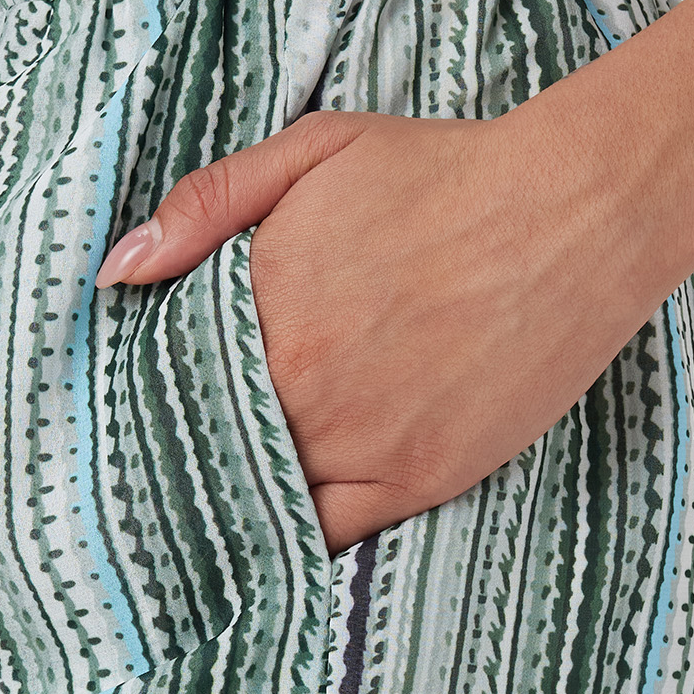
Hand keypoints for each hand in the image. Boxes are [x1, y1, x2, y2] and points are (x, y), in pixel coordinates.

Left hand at [98, 104, 662, 552]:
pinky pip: (327, 535)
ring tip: (200, 518)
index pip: (168, 378)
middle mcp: (299, 381)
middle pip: (206, 444)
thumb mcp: (315, 152)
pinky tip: (271, 540)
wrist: (574, 208)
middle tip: (143, 483)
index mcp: (260, 303)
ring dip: (232, 503)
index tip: (127, 417)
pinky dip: (293, 541)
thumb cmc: (446, 172)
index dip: (150, 398)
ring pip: (260, 497)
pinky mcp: (417, 477)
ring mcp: (358, 438)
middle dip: (180, 456)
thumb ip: (207, 205)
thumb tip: (118, 272)